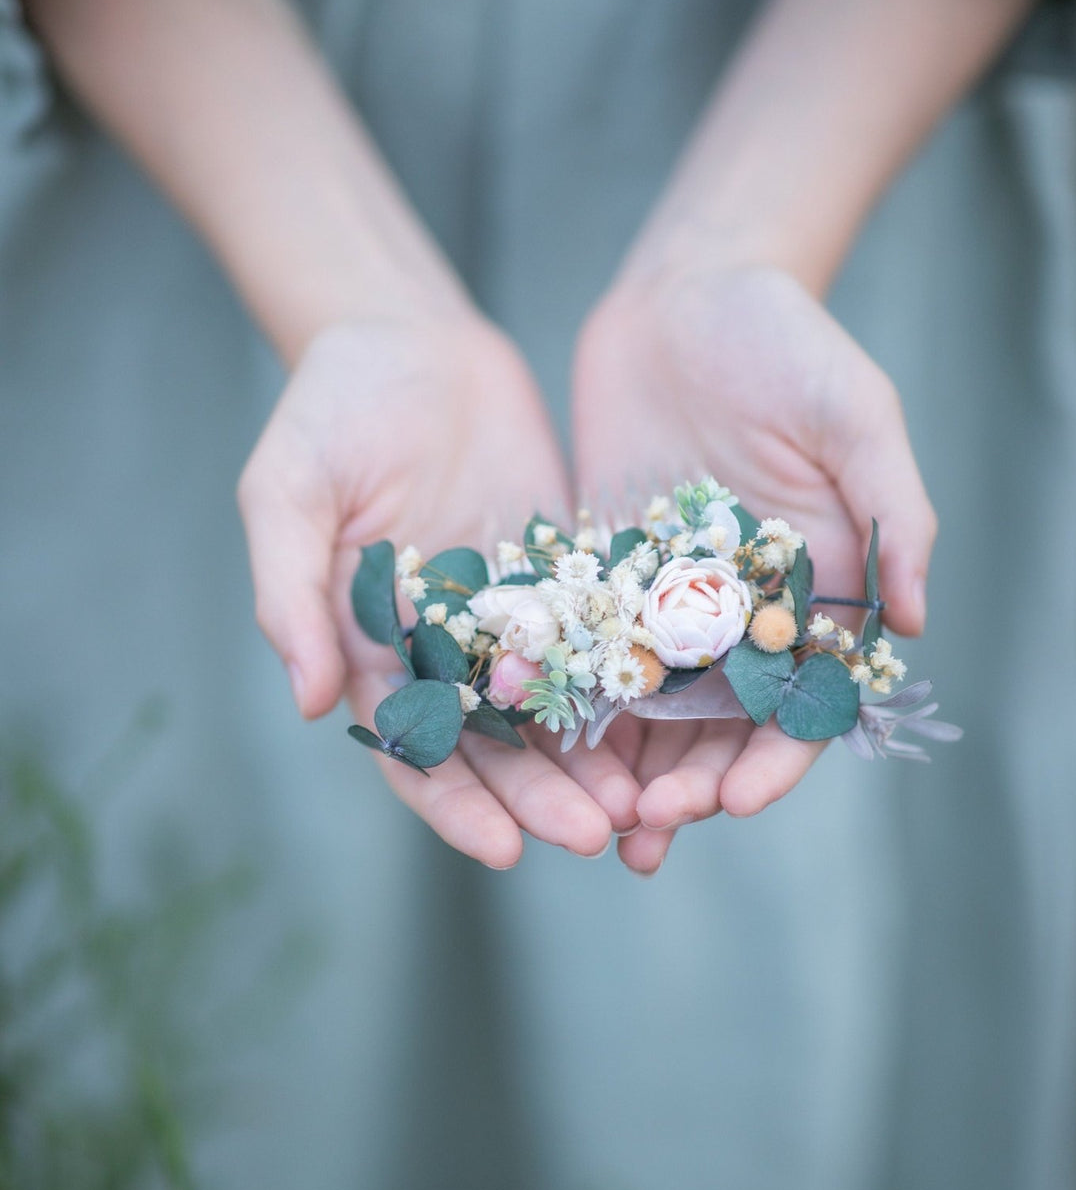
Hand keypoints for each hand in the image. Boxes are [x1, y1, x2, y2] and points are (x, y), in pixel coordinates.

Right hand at [239, 313, 641, 866]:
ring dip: (593, 765)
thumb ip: (292, 591)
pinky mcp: (564, 579)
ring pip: (556, 713)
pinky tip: (671, 720)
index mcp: (371, 650)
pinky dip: (630, 687)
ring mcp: (509, 620)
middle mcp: (444, 652)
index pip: (412, 752)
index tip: (502, 850)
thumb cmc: (327, 413)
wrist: (407, 339)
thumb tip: (309, 701)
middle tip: (595, 837)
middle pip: (496, 751)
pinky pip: (602, 643)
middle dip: (541, 801)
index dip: (455, 806)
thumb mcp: (289, 493)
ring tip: (642, 808)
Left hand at [573, 259, 936, 873]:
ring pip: (652, 709)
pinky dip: (572, 706)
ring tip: (595, 826)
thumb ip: (891, 510)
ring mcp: (670, 600)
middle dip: (691, 785)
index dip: (774, 760)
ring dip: (628, 772)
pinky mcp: (605, 575)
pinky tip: (540, 748)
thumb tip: (913, 621)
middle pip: (721, 726)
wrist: (691, 293)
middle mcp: (744, 613)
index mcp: (815, 593)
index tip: (734, 801)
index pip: (801, 702)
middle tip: (649, 828)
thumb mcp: (856, 415)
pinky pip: (589, 652)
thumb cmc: (790, 344)